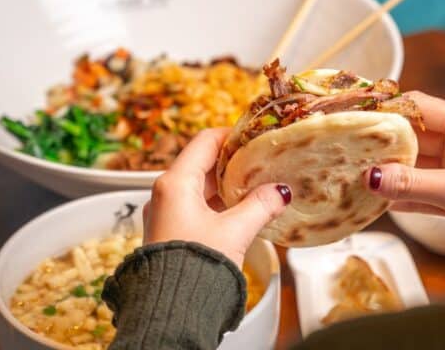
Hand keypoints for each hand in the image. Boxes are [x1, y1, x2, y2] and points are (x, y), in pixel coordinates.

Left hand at [142, 128, 291, 267]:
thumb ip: (260, 205)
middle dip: (232, 161)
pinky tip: (240, 210)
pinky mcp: (169, 232)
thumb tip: (280, 192)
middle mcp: (164, 194)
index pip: (205, 141)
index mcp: (175, 183)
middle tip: (261, 160)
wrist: (171, 310)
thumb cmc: (197, 266)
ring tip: (256, 185)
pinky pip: (194, 206)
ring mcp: (165, 214)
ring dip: (226, 184)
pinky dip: (217, 203)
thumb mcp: (235, 231)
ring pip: (198, 187)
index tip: (254, 135)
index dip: (232, 135)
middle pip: (201, 163)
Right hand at [365, 91, 444, 252]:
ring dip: (391, 173)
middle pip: (414, 136)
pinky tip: (380, 198)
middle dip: (385, 145)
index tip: (359, 116)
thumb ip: (413, 185)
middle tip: (352, 151)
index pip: (422, 107)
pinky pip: (420, 188)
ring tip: (359, 175)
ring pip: (415, 164)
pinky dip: (402, 194)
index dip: (389, 110)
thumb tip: (372, 177)